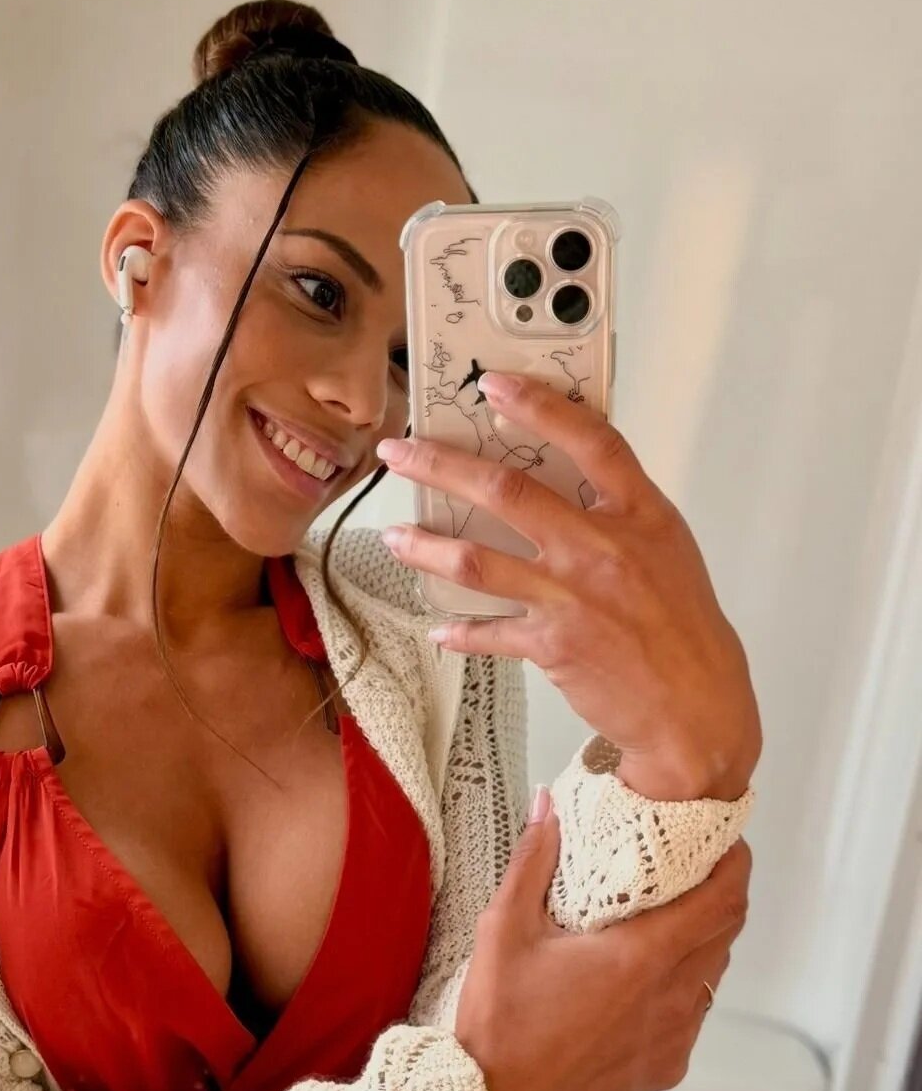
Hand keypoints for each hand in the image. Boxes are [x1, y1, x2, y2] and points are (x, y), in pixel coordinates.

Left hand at [377, 370, 761, 800]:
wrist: (696, 706)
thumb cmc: (682, 624)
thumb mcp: (665, 546)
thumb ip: (617, 508)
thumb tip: (560, 476)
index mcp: (639, 513)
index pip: (589, 439)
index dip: (539, 405)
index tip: (493, 384)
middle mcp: (602, 548)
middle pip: (507, 492)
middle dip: (441, 466)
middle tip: (398, 453)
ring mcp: (573, 596)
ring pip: (478, 561)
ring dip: (426, 547)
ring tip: (393, 536)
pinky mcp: (552, 645)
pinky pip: (489, 631)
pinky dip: (460, 630)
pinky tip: (439, 626)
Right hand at [454, 797, 751, 1090]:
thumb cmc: (499, 1019)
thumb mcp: (504, 928)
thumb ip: (533, 861)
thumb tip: (548, 808)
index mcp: (640, 958)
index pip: (722, 901)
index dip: (734, 864)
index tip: (724, 840)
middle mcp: (671, 998)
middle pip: (727, 931)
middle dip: (721, 891)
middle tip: (694, 864)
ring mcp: (674, 1037)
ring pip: (712, 971)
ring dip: (703, 936)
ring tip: (667, 912)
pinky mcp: (666, 1066)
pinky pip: (694, 1011)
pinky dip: (684, 981)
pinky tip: (643, 972)